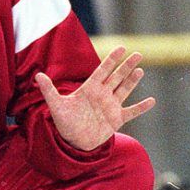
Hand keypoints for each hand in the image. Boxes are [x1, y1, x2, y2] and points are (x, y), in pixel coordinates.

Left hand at [36, 47, 154, 151]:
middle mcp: (102, 94)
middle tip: (138, 54)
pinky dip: (141, 107)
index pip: (103, 70)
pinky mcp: (117, 119)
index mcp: (90, 88)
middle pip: (117, 77)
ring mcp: (111, 106)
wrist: (73, 141)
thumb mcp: (56, 106)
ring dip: (133, 81)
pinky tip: (152, 101)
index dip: (112, 59)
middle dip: (127, 66)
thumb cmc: (64, 122)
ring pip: (124, 90)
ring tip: (140, 70)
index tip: (121, 48)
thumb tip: (37, 75)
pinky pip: (132, 111)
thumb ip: (49, 90)